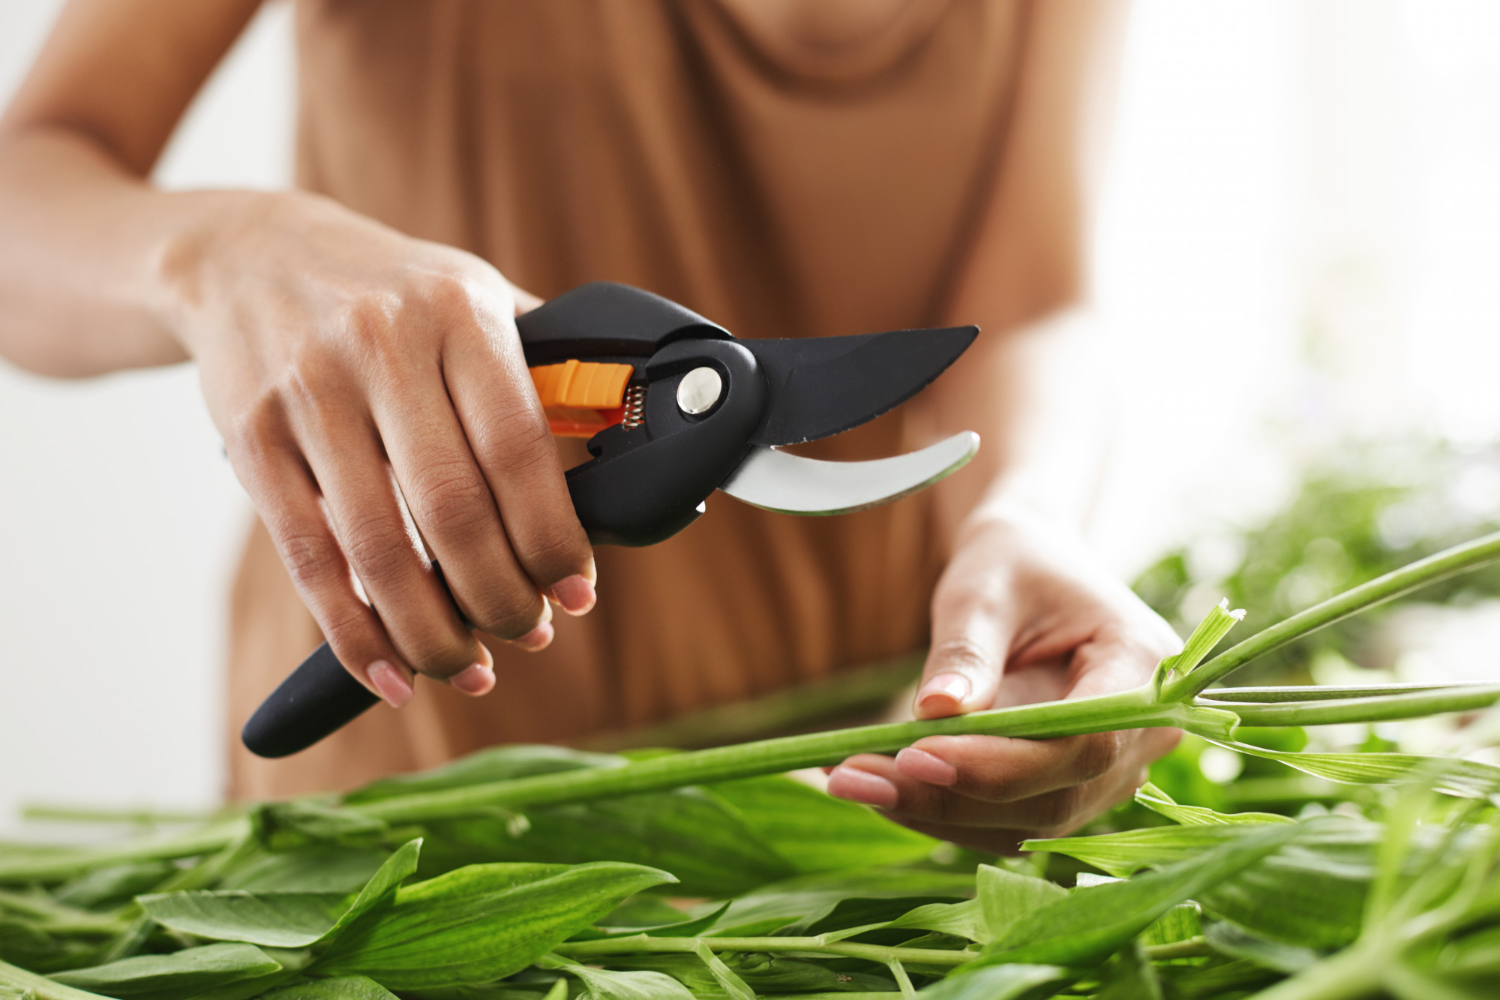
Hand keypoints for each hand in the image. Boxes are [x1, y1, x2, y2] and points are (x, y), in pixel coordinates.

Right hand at [168, 192, 595, 706]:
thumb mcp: (475, 296)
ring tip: (471, 668)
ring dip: (433, 631)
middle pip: (453, 509)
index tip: (578, 591)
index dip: (552, 536)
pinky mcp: (250, 438)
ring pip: (380, 548)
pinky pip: (309, 558)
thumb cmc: (390, 291)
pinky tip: (393, 672)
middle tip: (531, 633)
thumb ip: (543, 367)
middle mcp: (382, 347)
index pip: (518, 448)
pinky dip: (354, 633)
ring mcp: (309, 393)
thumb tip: (624, 446)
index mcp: (460, 314)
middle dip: (500, 595)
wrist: (246, 253)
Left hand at [827, 509, 1180, 851]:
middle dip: (949, 796)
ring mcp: (1115, 768)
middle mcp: (1145, 730)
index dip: (1000, 763)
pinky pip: (1012, 819)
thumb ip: (966, 650)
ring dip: (936, 812)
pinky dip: (943, 810)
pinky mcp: (1071, 786)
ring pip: (1029, 822)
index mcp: (1140, 661)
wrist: (1029, 567)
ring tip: (850, 780)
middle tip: (852, 777)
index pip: (1083, 742)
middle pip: (1055, 795)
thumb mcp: (982, 588)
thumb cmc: (1011, 563)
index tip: (913, 754)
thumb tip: (935, 712)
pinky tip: (880, 785)